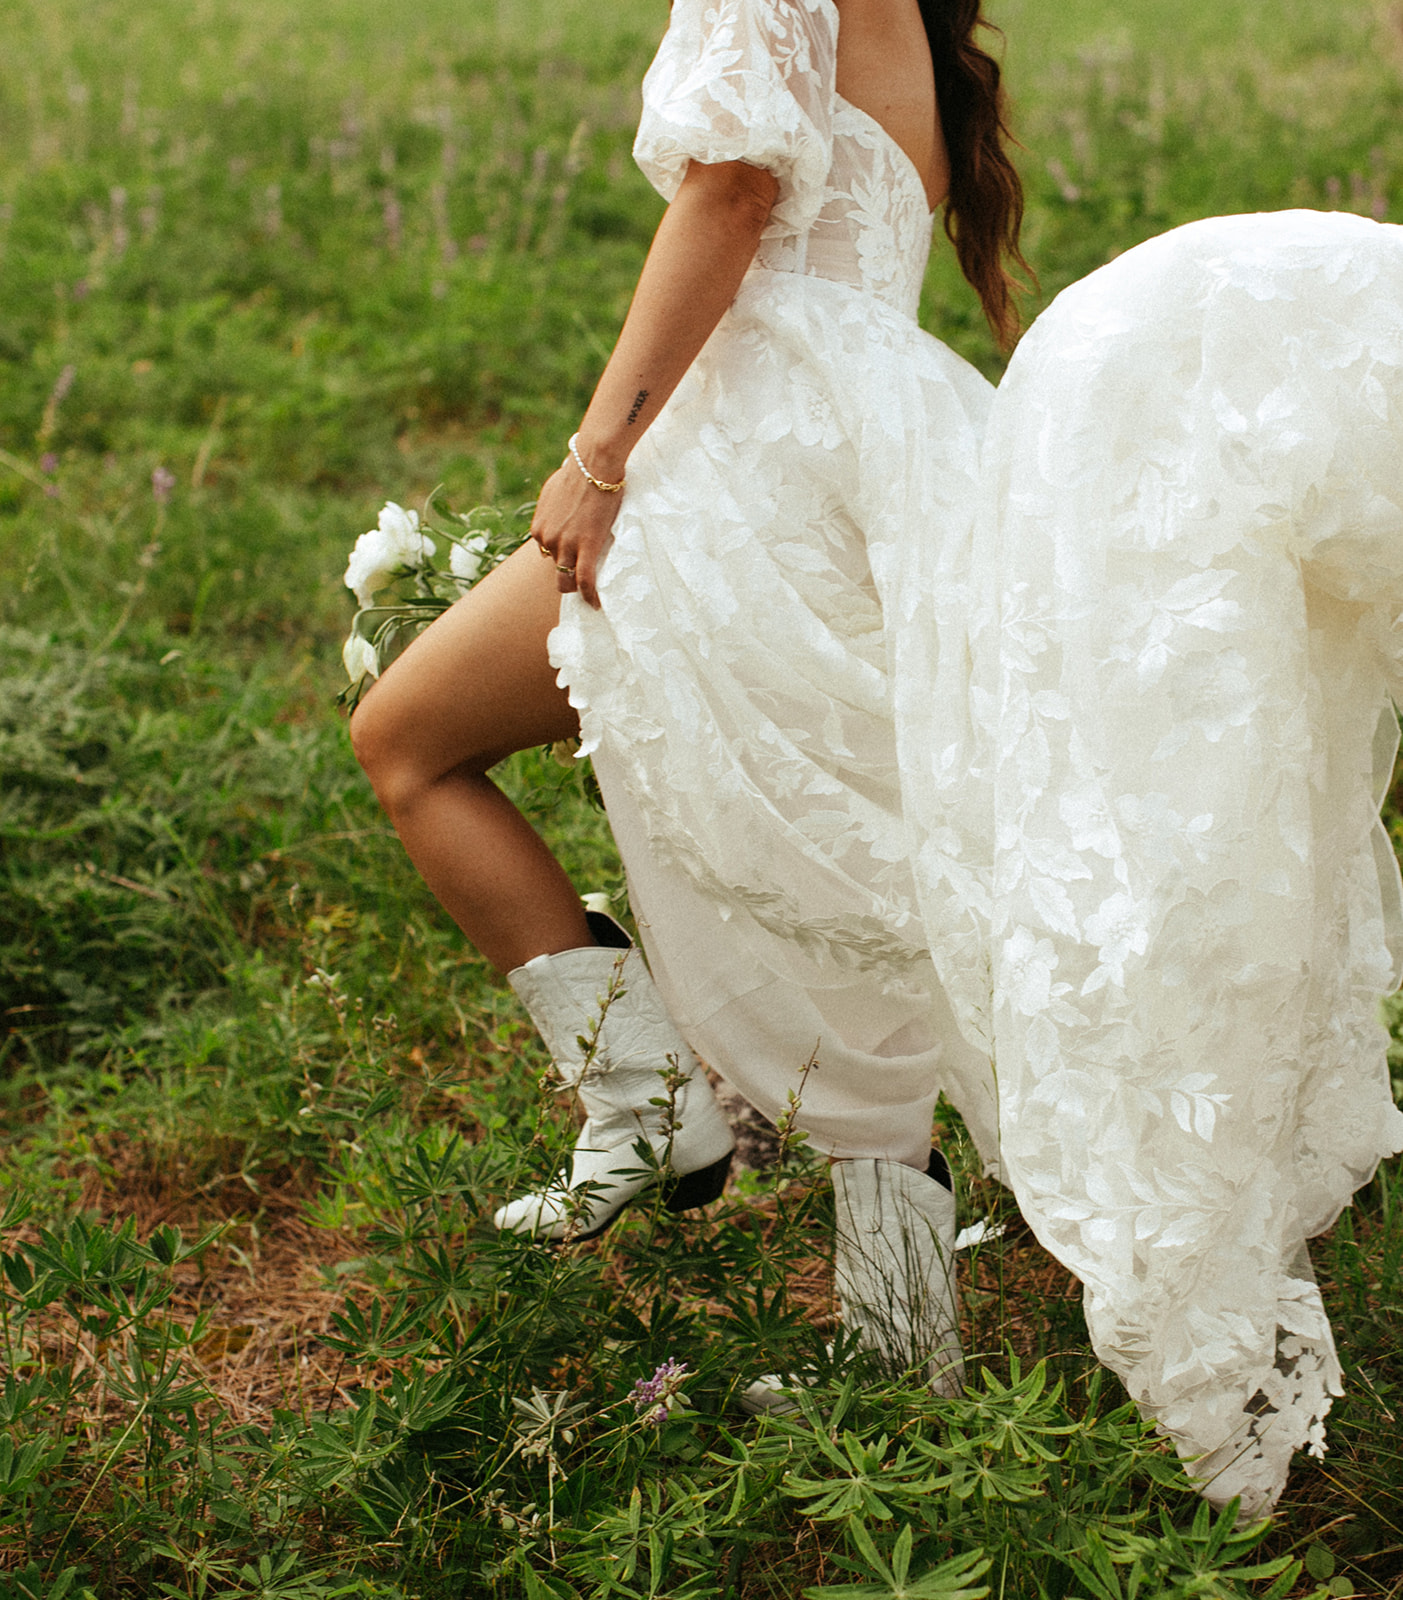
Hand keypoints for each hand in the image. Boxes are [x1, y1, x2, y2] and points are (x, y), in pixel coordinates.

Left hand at [530, 457, 623, 609]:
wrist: (592, 465)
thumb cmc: (576, 471)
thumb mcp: (552, 492)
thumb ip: (551, 509)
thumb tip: (558, 509)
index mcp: (538, 528)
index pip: (546, 552)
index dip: (561, 555)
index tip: (575, 556)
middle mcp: (547, 540)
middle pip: (555, 568)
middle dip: (566, 575)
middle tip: (581, 577)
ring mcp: (566, 545)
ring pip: (566, 580)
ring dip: (576, 588)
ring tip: (590, 595)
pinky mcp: (586, 547)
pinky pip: (585, 580)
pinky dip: (590, 596)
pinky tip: (596, 604)